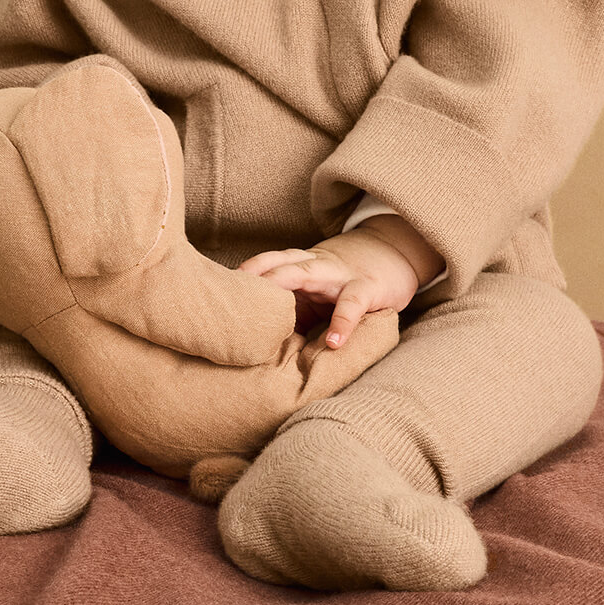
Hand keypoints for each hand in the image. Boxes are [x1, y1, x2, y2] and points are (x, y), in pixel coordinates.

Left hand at [239, 215, 442, 348]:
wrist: (392, 257)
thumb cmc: (341, 284)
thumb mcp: (312, 295)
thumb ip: (285, 314)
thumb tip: (248, 347)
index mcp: (298, 266)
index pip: (263, 265)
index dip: (240, 277)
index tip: (211, 293)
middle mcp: (313, 266)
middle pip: (276, 264)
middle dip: (252, 276)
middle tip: (227, 297)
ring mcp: (339, 275)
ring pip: (307, 273)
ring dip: (284, 286)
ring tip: (266, 315)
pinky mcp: (368, 289)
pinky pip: (353, 304)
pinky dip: (343, 323)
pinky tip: (333, 344)